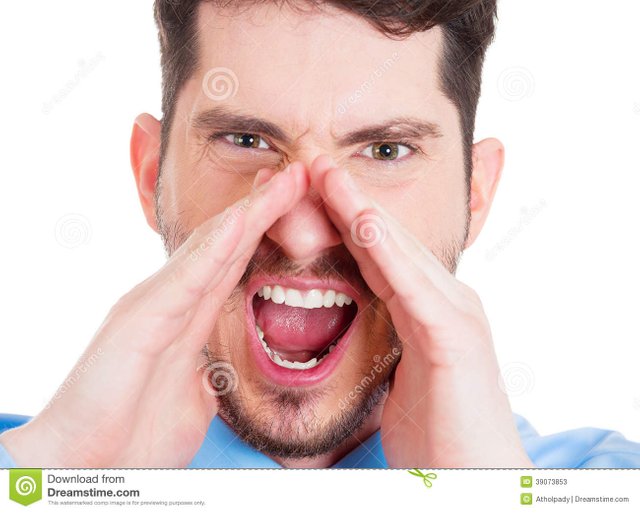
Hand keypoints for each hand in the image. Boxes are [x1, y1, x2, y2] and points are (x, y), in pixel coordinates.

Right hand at [0, 164, 308, 466]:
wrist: (80, 469)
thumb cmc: (132, 436)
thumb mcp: (193, 397)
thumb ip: (210, 371)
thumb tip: (226, 363)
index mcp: (186, 319)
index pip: (233, 263)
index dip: (267, 231)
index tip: (301, 203)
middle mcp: (170, 302)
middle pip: (226, 244)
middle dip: (265, 207)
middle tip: (300, 172)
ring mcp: (152, 307)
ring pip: (211, 248)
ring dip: (251, 213)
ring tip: (285, 180)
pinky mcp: (138, 324)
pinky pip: (185, 280)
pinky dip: (215, 249)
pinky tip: (242, 222)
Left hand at [309, 155, 532, 467]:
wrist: (475, 479)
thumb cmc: (438, 435)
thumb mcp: (400, 377)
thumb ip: (387, 344)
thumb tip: (360, 333)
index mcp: (426, 310)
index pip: (378, 254)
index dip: (344, 218)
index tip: (310, 187)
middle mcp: (444, 301)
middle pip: (387, 240)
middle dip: (348, 198)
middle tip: (313, 160)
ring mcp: (455, 315)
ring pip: (400, 252)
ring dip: (362, 211)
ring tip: (329, 173)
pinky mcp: (456, 339)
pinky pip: (414, 288)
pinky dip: (389, 254)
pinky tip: (363, 225)